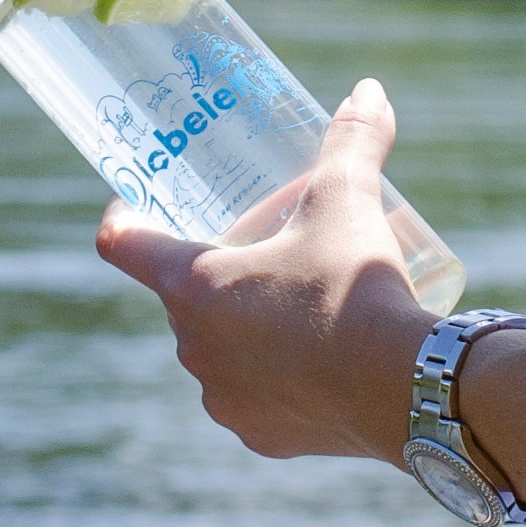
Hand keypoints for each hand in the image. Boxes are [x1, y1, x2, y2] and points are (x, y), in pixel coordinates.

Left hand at [94, 81, 436, 463]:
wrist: (402, 385)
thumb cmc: (356, 286)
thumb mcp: (350, 200)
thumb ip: (353, 141)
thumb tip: (369, 90)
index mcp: (193, 285)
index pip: (123, 245)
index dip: (123, 217)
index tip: (136, 203)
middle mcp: (192, 346)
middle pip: (183, 297)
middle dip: (215, 271)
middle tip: (261, 248)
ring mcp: (222, 397)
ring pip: (219, 350)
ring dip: (244, 328)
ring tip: (295, 307)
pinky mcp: (259, 436)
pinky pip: (254, 397)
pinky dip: (274, 379)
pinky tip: (312, 366)